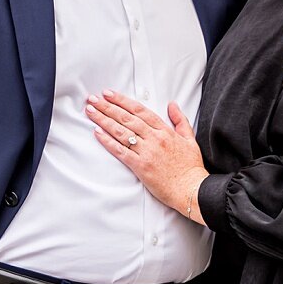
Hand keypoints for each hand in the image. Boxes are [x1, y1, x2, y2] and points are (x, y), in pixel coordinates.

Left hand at [87, 90, 207, 224]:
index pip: (140, 111)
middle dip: (108, 107)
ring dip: (103, 120)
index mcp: (165, 131)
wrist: (191, 189)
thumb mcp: (190, 139)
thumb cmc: (191, 167)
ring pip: (121, 132)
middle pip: (127, 118)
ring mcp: (147, 152)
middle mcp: (155, 138)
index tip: (109, 94)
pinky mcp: (141, 166)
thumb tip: (172, 105)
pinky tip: (97, 133)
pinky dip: (108, 141)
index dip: (123, 101)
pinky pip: (121, 151)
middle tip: (93, 99)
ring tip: (90, 112)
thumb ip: (180, 120)